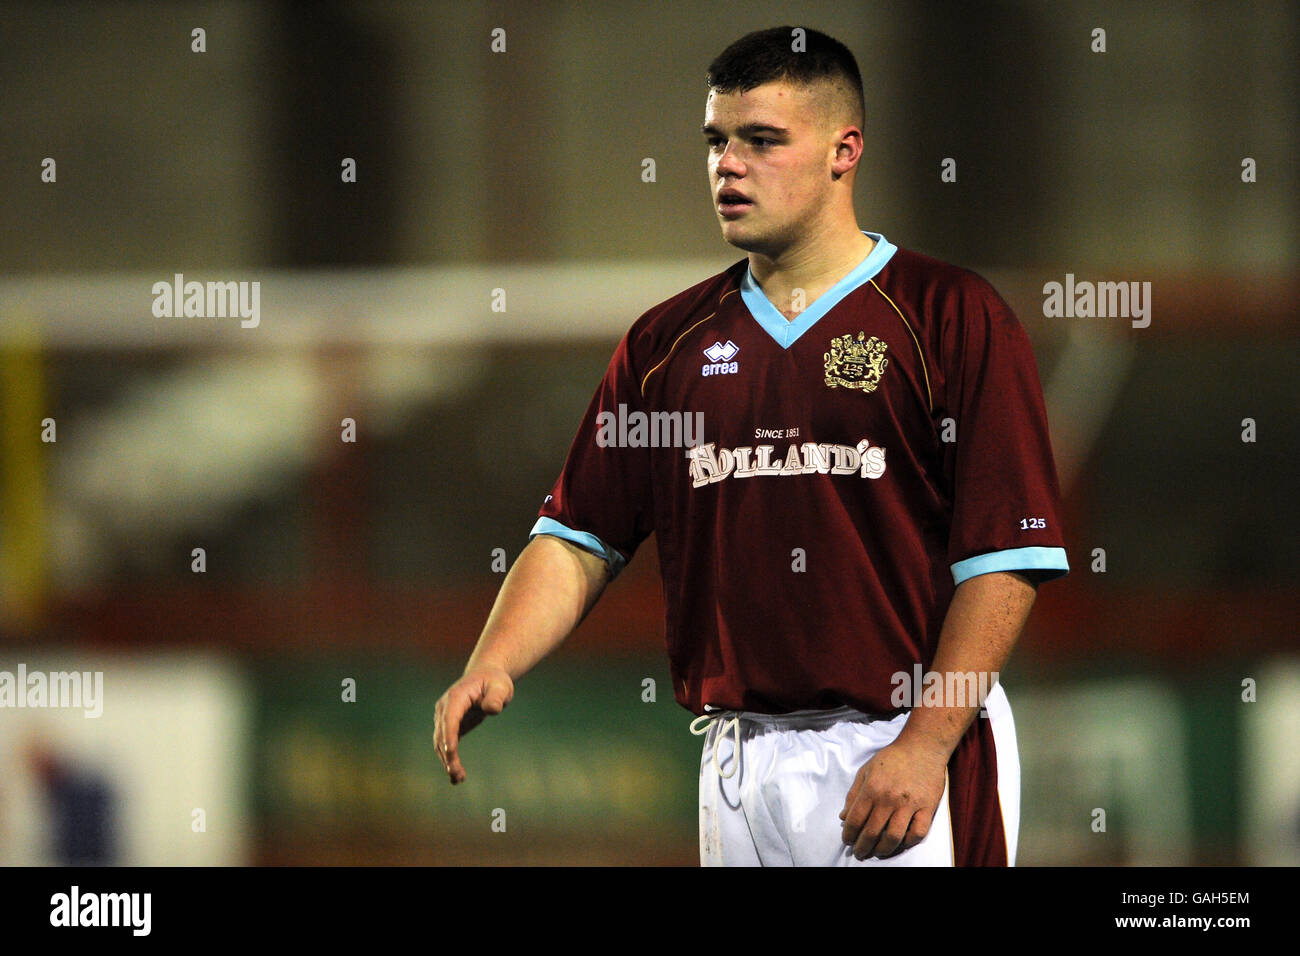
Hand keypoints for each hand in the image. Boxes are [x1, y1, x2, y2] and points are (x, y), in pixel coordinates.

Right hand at [433, 666, 514, 784]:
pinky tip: (457, 775)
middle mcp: (445, 707)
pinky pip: (445, 745)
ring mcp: (444, 717)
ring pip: (441, 743)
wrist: (486, 676)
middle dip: (448, 755)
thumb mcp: (501, 686)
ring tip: (458, 779)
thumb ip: (496, 697)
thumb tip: (491, 709)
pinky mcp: (448, 726)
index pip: (450, 718)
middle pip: (442, 734)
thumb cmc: (494, 681)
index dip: (449, 734)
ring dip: (447, 761)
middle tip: (457, 775)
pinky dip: (449, 759)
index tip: (451, 752)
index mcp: (456, 697)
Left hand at [838, 737, 947, 859]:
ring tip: (877, 853)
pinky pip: (917, 833)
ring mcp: (909, 804)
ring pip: (893, 837)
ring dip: (882, 850)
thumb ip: (853, 794)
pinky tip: (899, 844)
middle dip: (862, 847)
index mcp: (872, 788)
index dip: (849, 835)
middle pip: (872, 832)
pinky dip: (907, 843)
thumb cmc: (892, 758)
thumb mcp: (866, 770)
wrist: (922, 747)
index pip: (855, 820)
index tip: (848, 841)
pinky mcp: (927, 807)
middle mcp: (889, 798)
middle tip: (860, 853)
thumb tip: (843, 817)